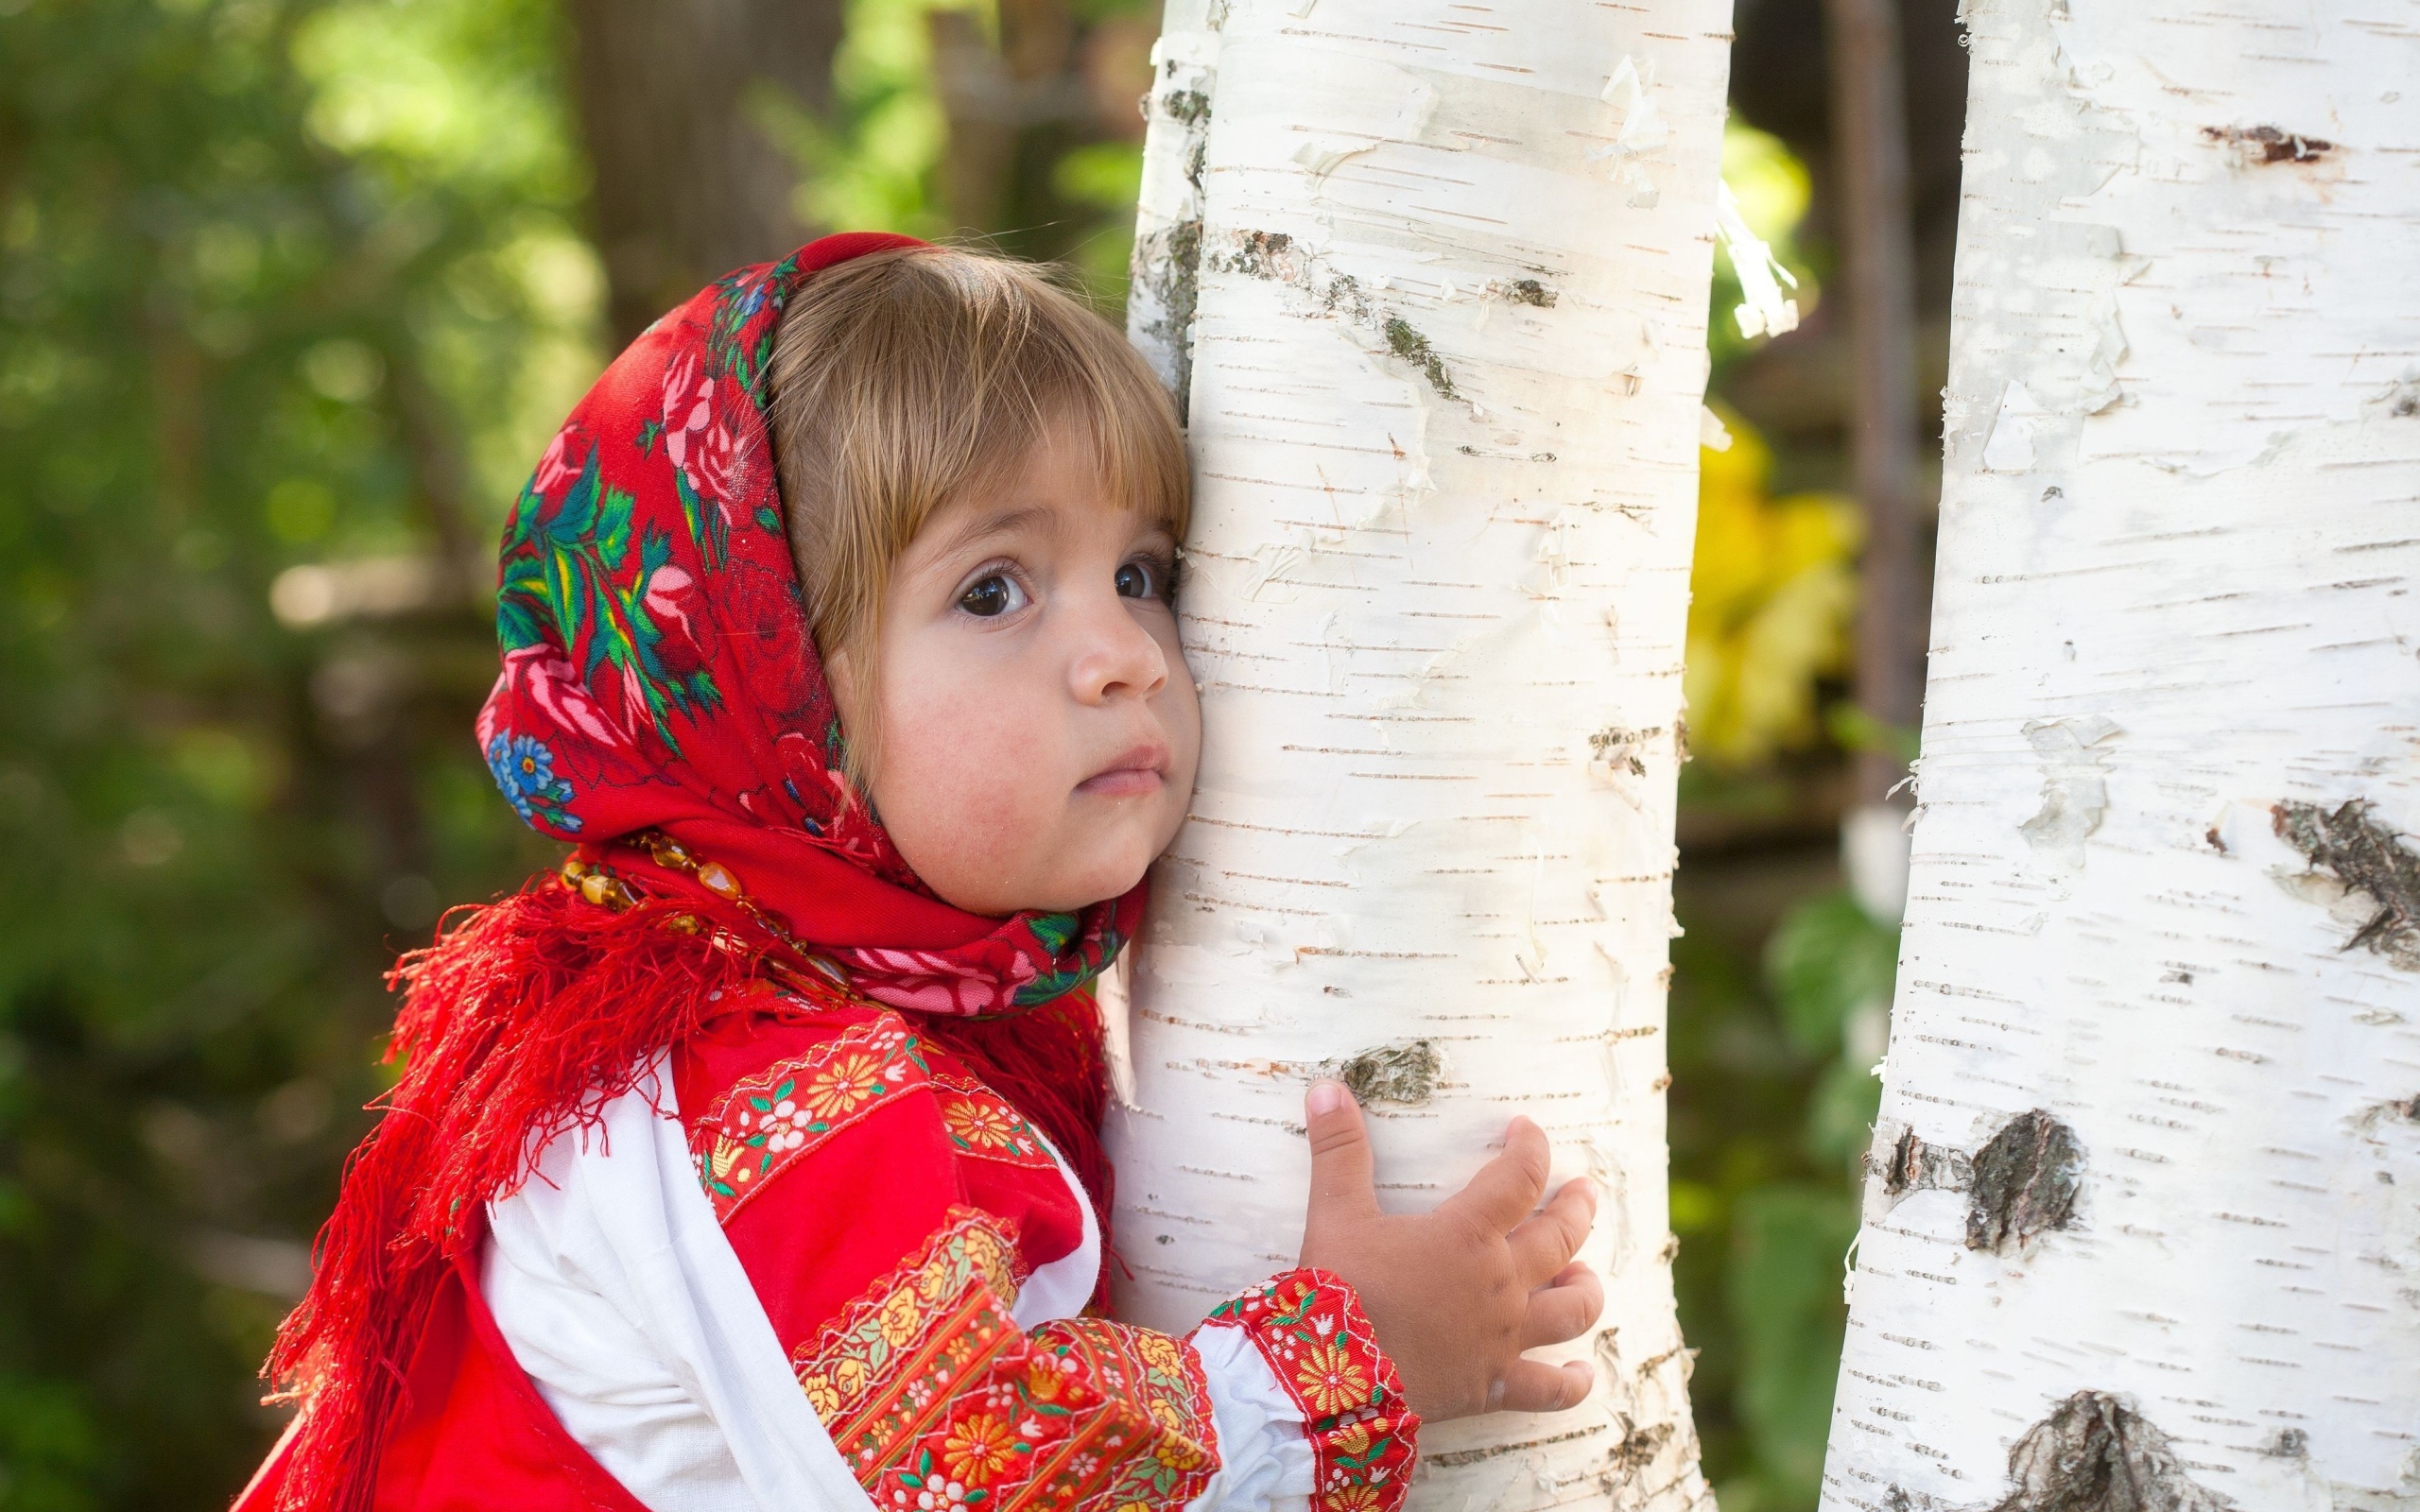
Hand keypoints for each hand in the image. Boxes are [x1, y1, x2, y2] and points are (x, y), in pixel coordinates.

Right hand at [1295, 1079, 1602, 1421]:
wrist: (1334, 1379)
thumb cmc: (1338, 1289)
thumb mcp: (1334, 1211)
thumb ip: (1338, 1149)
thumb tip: (1327, 1087)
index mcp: (1467, 1233)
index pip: (1518, 1177)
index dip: (1530, 1148)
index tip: (1527, 1131)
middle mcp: (1499, 1282)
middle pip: (1560, 1239)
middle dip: (1576, 1210)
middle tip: (1584, 1192)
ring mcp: (1503, 1337)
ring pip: (1570, 1310)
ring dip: (1585, 1289)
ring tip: (1584, 1275)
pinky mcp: (1493, 1384)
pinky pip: (1549, 1389)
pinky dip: (1571, 1383)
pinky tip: (1582, 1375)